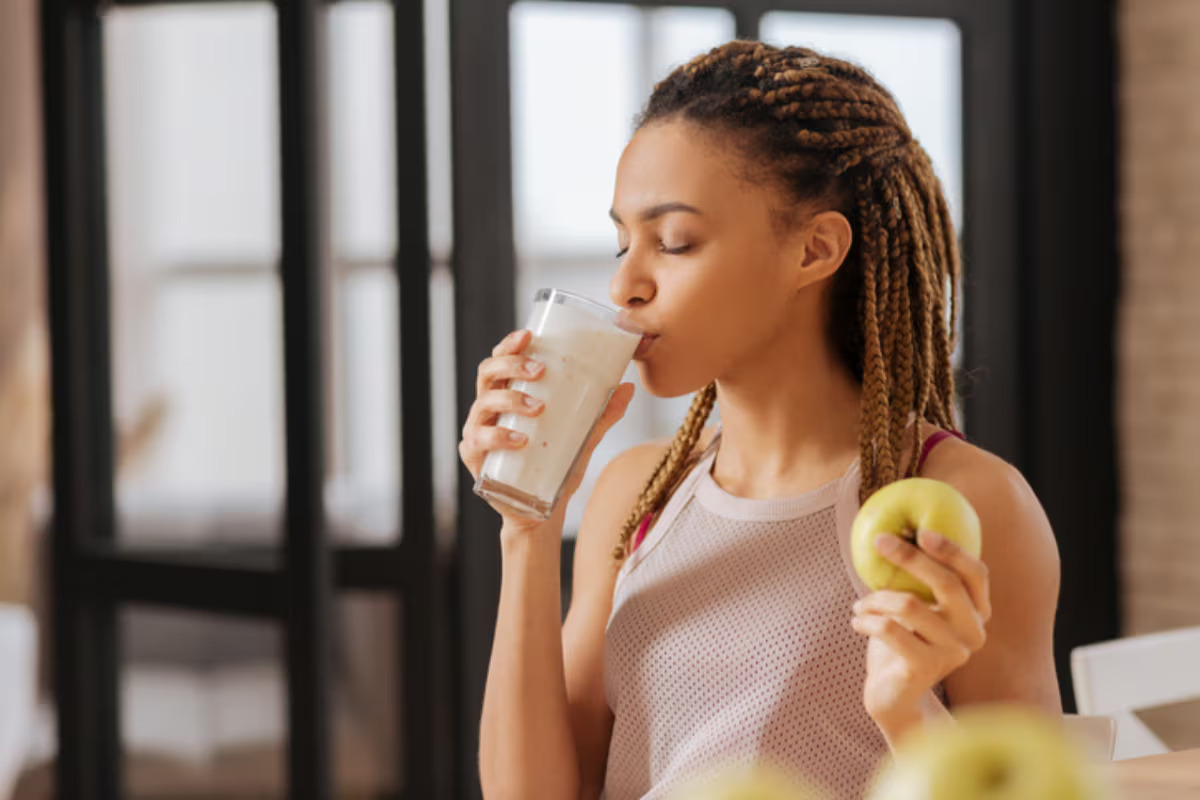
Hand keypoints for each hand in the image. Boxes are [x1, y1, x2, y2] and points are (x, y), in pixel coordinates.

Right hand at [458, 329, 635, 535]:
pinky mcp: (474, 459)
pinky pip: (480, 441)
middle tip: (540, 371)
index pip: (502, 360)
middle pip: (488, 374)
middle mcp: (489, 409)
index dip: (510, 344)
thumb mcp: (583, 438)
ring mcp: (478, 432)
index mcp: (508, 395)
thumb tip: (629, 388)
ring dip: (510, 399)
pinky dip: (500, 437)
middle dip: (511, 365)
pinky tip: (522, 440)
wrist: (540, 512)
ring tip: (538, 407)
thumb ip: (602, 414)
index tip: (529, 335)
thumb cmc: (556, 468)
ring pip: (484, 403)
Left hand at [850, 529, 991, 732]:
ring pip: (910, 605)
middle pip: (947, 583)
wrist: (894, 696)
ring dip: (876, 598)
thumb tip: (893, 531)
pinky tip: (856, 621)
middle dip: (911, 557)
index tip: (922, 531)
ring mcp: (953, 653)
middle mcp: (973, 633)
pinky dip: (867, 620)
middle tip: (880, 542)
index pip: (976, 574)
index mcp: (976, 613)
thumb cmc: (901, 642)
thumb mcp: (913, 608)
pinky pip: (891, 630)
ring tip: (859, 604)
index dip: (953, 550)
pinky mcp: (927, 668)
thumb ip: (915, 580)